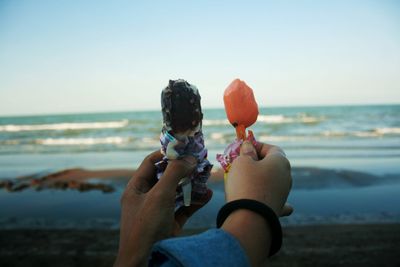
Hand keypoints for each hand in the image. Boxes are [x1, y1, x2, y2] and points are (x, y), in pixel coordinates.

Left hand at [114, 150, 211, 266]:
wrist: (146, 262)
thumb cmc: (146, 226)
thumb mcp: (159, 195)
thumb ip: (174, 174)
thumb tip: (189, 158)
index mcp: (136, 188)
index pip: (150, 162)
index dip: (166, 153)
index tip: (184, 148)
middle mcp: (146, 198)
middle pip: (166, 176)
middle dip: (183, 169)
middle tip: (200, 160)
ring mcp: (158, 212)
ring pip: (176, 192)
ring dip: (191, 185)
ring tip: (206, 175)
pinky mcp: (169, 224)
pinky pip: (183, 208)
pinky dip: (195, 201)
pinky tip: (207, 195)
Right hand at [225, 141, 292, 215]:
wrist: (250, 217)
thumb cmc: (246, 183)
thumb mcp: (242, 162)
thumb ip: (246, 151)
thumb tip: (249, 146)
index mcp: (281, 162)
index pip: (272, 148)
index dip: (257, 146)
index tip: (244, 148)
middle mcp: (287, 176)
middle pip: (272, 164)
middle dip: (257, 162)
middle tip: (240, 164)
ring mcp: (284, 193)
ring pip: (271, 181)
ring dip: (260, 178)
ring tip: (242, 180)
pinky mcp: (278, 208)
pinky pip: (273, 198)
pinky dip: (268, 196)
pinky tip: (264, 198)